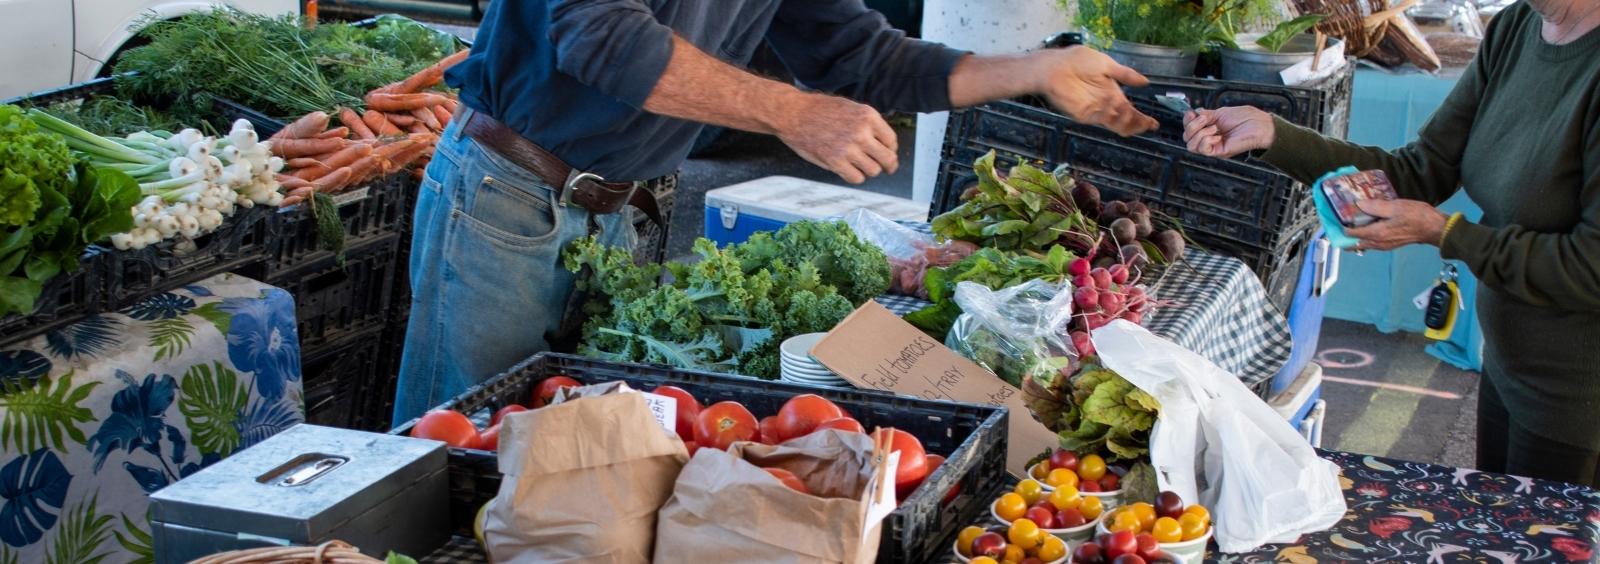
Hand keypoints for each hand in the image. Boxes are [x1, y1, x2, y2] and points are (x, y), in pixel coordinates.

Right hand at [774, 93, 897, 183]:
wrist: (793, 114)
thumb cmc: (819, 110)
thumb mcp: (850, 107)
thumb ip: (867, 123)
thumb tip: (883, 143)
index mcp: (868, 116)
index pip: (891, 140)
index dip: (891, 149)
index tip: (887, 153)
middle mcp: (862, 132)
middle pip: (887, 158)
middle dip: (888, 165)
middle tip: (887, 168)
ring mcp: (849, 148)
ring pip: (873, 171)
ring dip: (868, 170)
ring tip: (859, 165)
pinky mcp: (835, 162)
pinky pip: (856, 178)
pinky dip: (854, 176)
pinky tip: (848, 170)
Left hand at [1037, 47, 1158, 136]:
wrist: (1055, 67)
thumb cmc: (1079, 62)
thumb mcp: (1107, 65)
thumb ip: (1125, 74)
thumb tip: (1146, 81)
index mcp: (1113, 93)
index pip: (1130, 110)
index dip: (1142, 118)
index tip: (1154, 124)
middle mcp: (1106, 104)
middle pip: (1125, 120)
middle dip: (1138, 124)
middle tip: (1148, 125)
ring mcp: (1095, 110)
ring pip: (1116, 123)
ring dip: (1128, 122)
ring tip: (1137, 119)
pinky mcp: (1084, 114)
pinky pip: (1102, 118)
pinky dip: (1111, 116)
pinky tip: (1117, 111)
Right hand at [1182, 107, 1275, 157]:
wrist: (1259, 125)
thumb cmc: (1246, 118)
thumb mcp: (1220, 112)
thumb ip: (1205, 114)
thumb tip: (1192, 114)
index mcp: (1208, 129)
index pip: (1188, 129)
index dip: (1187, 121)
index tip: (1192, 113)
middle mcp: (1208, 139)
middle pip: (1186, 138)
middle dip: (1192, 126)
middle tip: (1206, 120)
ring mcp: (1213, 147)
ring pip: (1191, 146)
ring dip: (1200, 133)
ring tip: (1214, 128)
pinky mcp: (1218, 152)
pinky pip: (1203, 150)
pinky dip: (1207, 140)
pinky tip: (1217, 136)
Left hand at [1344, 199, 1448, 250]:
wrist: (1435, 228)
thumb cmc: (1418, 217)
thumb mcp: (1395, 206)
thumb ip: (1375, 206)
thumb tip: (1359, 204)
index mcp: (1377, 234)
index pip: (1351, 233)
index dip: (1341, 226)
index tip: (1334, 218)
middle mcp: (1378, 243)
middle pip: (1354, 243)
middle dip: (1344, 235)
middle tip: (1338, 223)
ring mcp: (1384, 245)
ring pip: (1363, 244)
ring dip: (1355, 236)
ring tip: (1350, 224)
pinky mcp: (1390, 244)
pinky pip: (1372, 242)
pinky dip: (1366, 236)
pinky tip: (1368, 225)